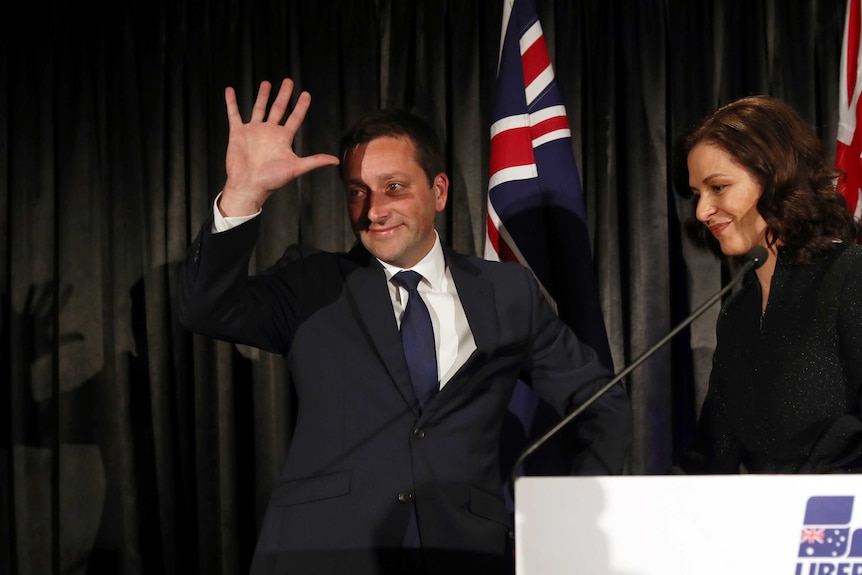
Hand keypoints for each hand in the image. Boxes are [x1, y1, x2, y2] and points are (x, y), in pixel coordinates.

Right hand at [220, 78, 339, 215]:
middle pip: (279, 108)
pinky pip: (234, 115)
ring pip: (259, 108)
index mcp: (283, 138)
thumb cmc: (272, 180)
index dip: (301, 106)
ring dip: (262, 96)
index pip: (295, 118)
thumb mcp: (296, 168)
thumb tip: (336, 160)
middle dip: (284, 95)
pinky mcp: (238, 133)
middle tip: (289, 81)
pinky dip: (231, 103)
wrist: (249, 186)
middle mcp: (269, 132)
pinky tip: (230, 91)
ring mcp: (254, 131)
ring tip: (267, 83)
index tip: (306, 94)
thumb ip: (315, 161)